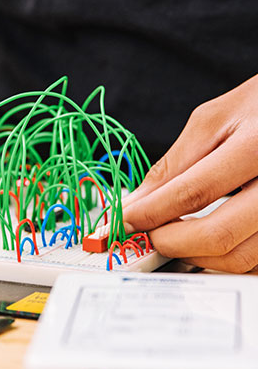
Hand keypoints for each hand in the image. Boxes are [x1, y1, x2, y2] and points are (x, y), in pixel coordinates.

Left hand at [121, 75, 257, 272]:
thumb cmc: (256, 109)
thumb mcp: (211, 121)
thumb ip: (173, 164)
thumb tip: (137, 202)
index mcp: (255, 147)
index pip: (193, 193)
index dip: (151, 212)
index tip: (124, 220)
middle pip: (218, 236)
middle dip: (170, 242)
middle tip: (146, 233)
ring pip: (239, 258)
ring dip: (194, 255)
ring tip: (171, 235)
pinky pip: (253, 259)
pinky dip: (220, 255)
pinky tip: (201, 239)